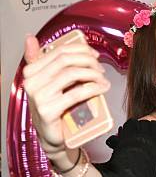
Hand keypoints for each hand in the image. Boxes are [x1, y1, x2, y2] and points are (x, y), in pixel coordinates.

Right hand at [22, 34, 109, 160]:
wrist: (53, 137)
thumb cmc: (54, 108)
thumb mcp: (47, 83)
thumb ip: (41, 62)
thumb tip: (31, 38)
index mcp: (31, 71)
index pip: (59, 51)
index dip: (81, 50)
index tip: (95, 56)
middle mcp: (32, 82)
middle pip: (66, 60)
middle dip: (89, 61)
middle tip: (101, 70)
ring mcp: (39, 96)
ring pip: (72, 74)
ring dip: (93, 74)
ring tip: (103, 80)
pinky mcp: (48, 110)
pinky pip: (76, 93)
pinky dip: (93, 88)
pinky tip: (103, 88)